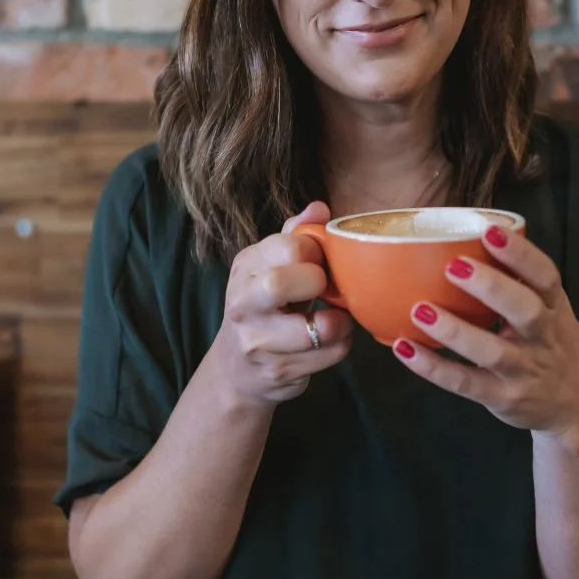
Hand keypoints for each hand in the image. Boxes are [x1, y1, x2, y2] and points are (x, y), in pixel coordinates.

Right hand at [208, 201, 352, 405]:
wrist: (236, 370)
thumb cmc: (264, 309)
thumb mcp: (270, 268)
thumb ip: (294, 236)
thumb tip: (319, 207)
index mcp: (245, 266)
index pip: (288, 245)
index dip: (317, 252)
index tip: (321, 262)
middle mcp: (243, 302)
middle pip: (282, 283)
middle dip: (319, 284)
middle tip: (326, 290)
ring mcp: (256, 340)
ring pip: (319, 328)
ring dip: (341, 322)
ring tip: (336, 318)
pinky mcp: (277, 371)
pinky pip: (330, 354)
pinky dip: (341, 345)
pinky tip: (331, 341)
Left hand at [394, 225, 578, 439]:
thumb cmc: (554, 349)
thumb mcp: (553, 315)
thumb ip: (522, 287)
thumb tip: (468, 244)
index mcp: (555, 310)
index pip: (545, 277)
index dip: (521, 253)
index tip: (490, 230)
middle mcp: (543, 338)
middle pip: (525, 310)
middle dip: (492, 287)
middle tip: (454, 266)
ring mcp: (524, 370)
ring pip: (492, 351)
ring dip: (455, 331)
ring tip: (420, 310)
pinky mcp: (504, 398)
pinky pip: (466, 383)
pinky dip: (434, 368)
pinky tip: (406, 350)